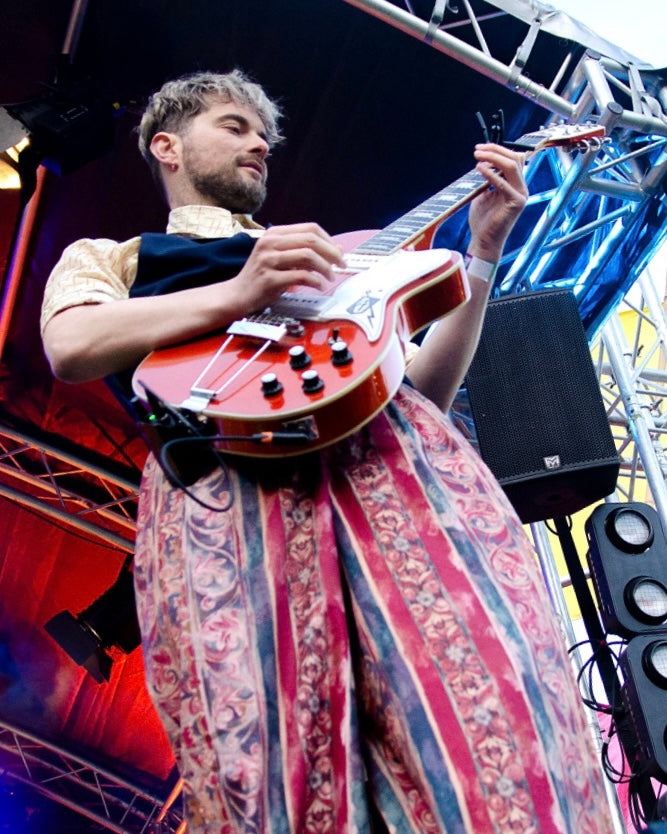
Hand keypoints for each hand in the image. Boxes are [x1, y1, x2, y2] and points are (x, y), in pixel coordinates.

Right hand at [228, 222, 345, 313]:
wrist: (237, 294)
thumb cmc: (262, 277)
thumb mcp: (283, 258)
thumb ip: (306, 252)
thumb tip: (337, 249)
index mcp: (274, 234)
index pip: (310, 228)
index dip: (329, 240)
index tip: (338, 253)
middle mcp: (270, 243)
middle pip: (311, 240)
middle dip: (332, 253)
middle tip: (341, 264)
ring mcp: (268, 260)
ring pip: (308, 256)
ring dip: (325, 268)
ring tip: (330, 277)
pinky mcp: (269, 279)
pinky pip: (300, 276)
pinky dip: (315, 281)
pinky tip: (319, 286)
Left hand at [467, 143, 527, 261]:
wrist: (484, 241)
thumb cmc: (483, 220)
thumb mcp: (484, 194)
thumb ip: (487, 179)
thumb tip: (483, 162)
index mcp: (515, 185)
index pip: (512, 159)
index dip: (497, 150)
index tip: (480, 148)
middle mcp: (521, 188)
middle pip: (514, 159)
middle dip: (495, 151)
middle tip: (477, 149)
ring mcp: (521, 195)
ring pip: (512, 166)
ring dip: (493, 158)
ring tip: (477, 156)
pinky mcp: (516, 203)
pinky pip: (504, 183)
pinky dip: (491, 174)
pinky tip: (479, 169)